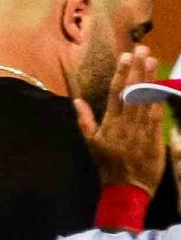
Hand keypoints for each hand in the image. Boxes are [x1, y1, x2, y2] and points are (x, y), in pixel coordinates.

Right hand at [77, 45, 168, 192]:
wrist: (126, 189)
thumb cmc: (108, 166)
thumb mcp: (92, 145)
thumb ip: (85, 121)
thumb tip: (77, 101)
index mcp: (108, 125)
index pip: (115, 94)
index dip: (121, 74)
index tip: (125, 56)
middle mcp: (124, 125)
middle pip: (131, 92)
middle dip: (137, 69)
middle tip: (142, 49)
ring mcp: (140, 130)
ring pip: (145, 100)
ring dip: (149, 79)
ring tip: (152, 60)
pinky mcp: (154, 137)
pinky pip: (157, 114)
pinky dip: (159, 99)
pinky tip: (162, 84)